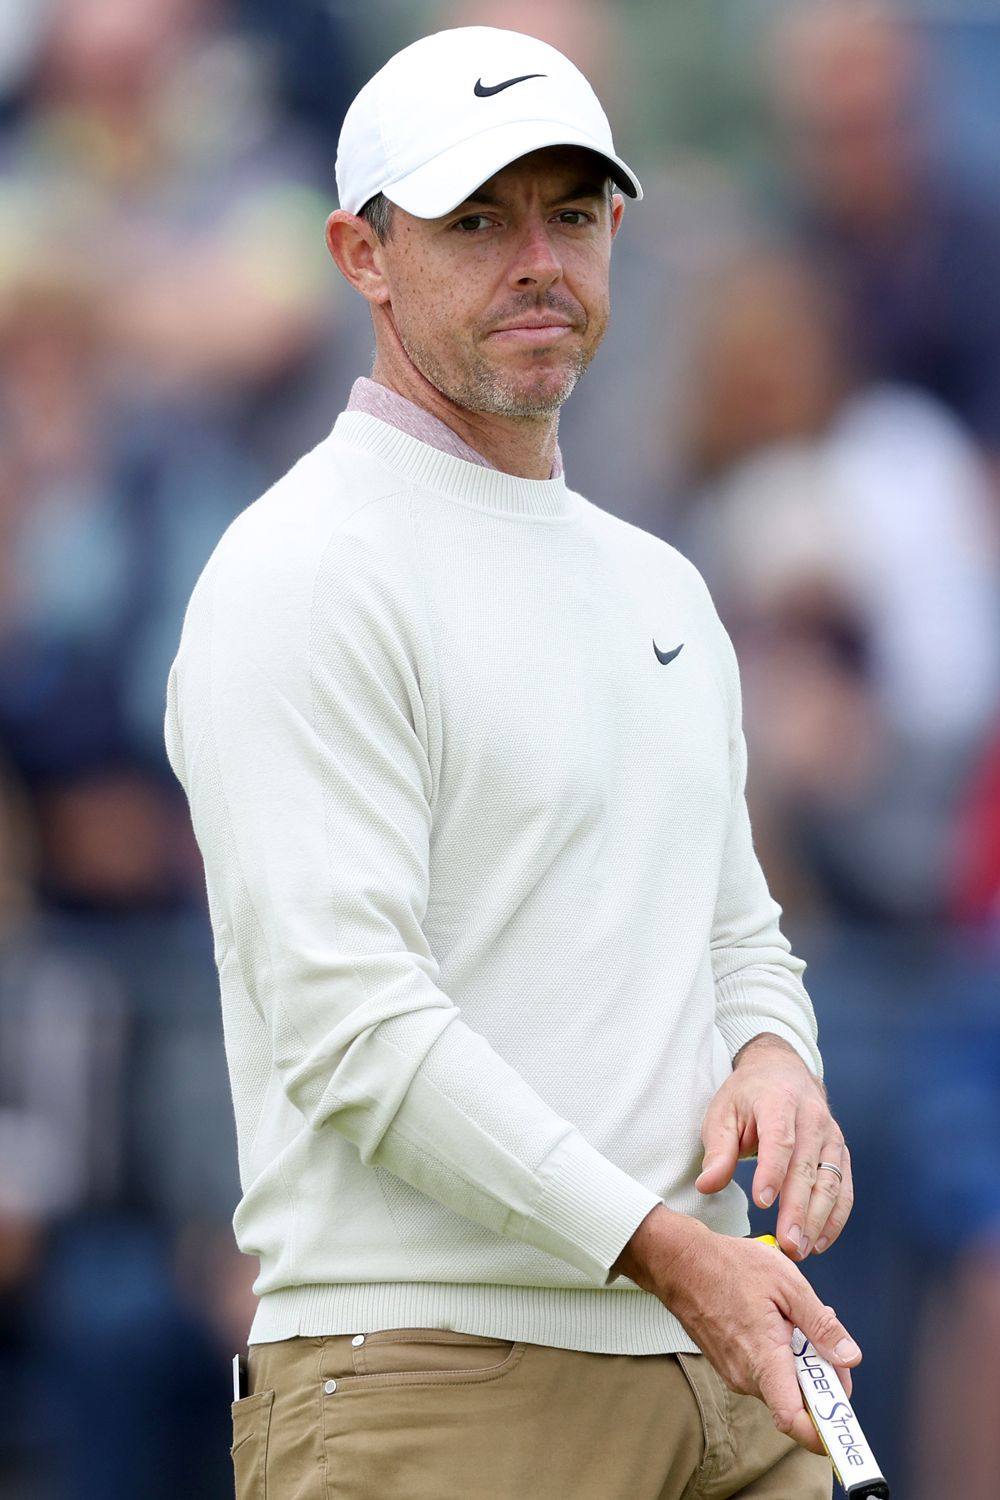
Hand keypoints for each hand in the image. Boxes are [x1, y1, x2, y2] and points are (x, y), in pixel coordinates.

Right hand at [612, 1206, 861, 1452]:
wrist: (679, 1262)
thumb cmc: (728, 1266)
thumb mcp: (788, 1284)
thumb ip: (821, 1325)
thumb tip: (849, 1357)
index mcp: (764, 1359)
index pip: (794, 1420)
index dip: (822, 1432)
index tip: (844, 1423)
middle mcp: (747, 1376)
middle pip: (796, 1401)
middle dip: (820, 1379)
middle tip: (828, 1342)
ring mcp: (734, 1372)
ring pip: (781, 1385)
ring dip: (799, 1364)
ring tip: (797, 1321)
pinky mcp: (728, 1364)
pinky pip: (764, 1373)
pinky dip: (780, 1357)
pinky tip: (778, 1322)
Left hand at [695, 1032, 852, 1260]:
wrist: (782, 1070)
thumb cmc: (748, 1096)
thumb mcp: (723, 1113)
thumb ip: (718, 1151)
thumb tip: (706, 1186)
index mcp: (779, 1101)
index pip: (779, 1140)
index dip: (772, 1172)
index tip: (761, 1202)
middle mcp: (812, 1117)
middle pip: (808, 1167)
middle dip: (799, 1209)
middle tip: (788, 1244)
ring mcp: (831, 1135)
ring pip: (831, 1181)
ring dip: (819, 1219)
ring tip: (802, 1249)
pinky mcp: (840, 1151)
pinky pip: (844, 1187)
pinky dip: (835, 1217)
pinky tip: (821, 1241)